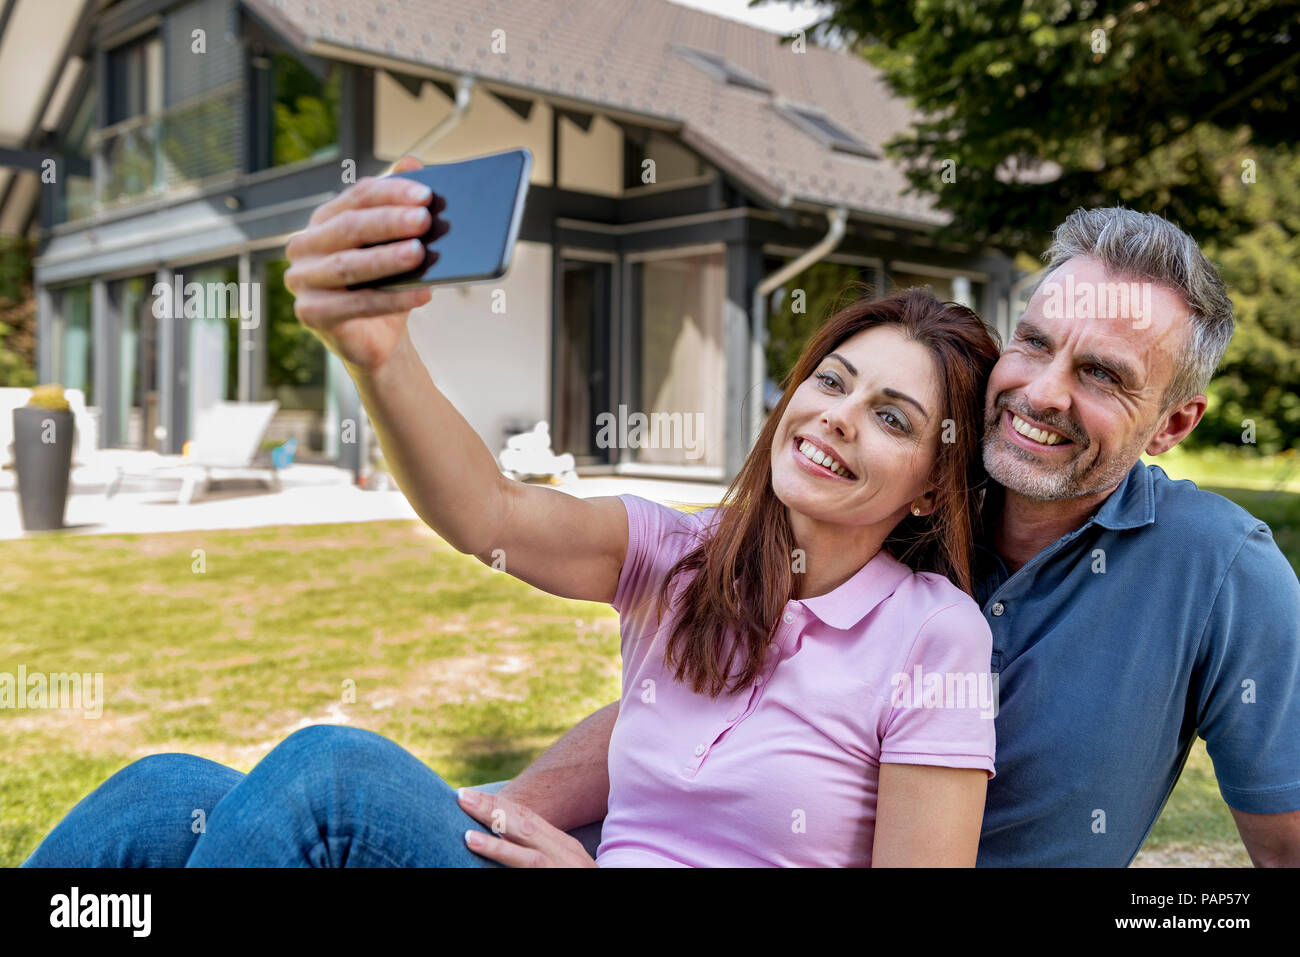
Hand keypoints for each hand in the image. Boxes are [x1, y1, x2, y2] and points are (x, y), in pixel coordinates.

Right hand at [284, 155, 449, 373]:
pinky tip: (423, 295)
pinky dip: (392, 300)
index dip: (391, 193)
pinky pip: (355, 305)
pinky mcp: (309, 313)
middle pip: (350, 227)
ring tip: (420, 253)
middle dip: (390, 222)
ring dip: (387, 259)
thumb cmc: (387, 285)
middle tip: (425, 219)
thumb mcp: (395, 243)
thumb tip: (414, 162)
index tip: (426, 195)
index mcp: (325, 220)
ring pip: (348, 265)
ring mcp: (302, 279)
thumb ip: (399, 205)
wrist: (379, 339)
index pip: (357, 196)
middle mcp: (305, 245)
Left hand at [457, 788, 598, 867]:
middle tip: (460, 796)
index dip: (499, 804)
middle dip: (492, 810)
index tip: (472, 794)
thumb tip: (512, 840)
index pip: (528, 817)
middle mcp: (564, 853)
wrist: (625, 886)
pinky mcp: (558, 881)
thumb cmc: (581, 875)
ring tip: (466, 835)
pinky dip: (506, 861)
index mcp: (564, 844)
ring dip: (496, 842)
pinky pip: (530, 871)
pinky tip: (482, 856)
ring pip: (527, 855)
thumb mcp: (567, 862)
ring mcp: (562, 869)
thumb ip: (542, 851)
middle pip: (525, 825)